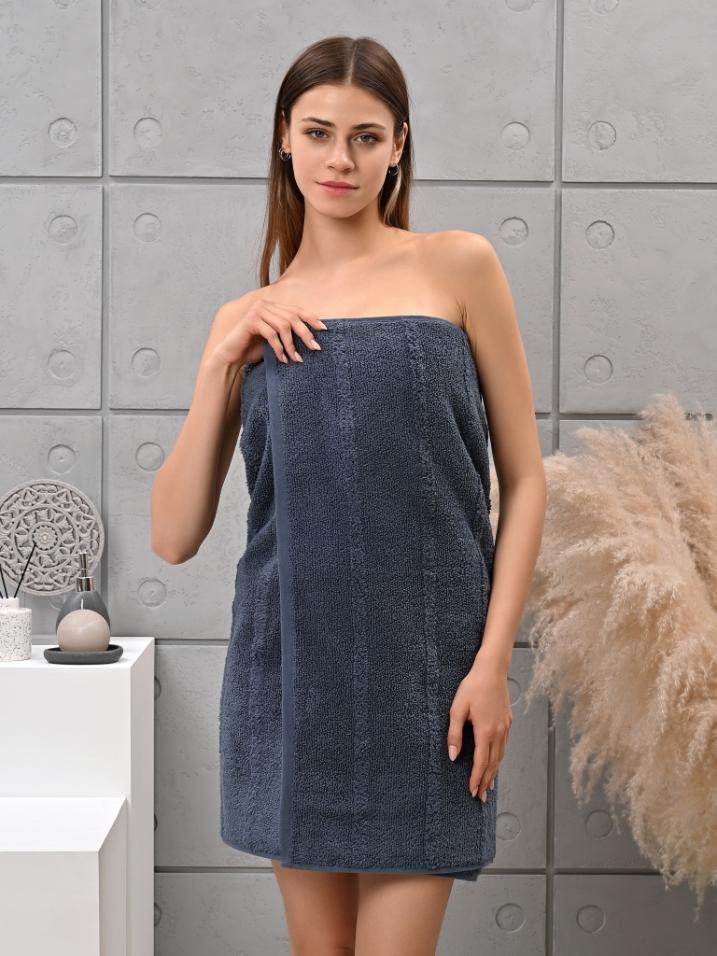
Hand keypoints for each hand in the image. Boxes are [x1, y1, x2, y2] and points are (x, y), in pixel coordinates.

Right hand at [213, 298, 327, 367]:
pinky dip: (279, 349)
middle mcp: (265, 305)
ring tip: (297, 359)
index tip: (324, 329)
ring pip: (283, 326)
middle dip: (305, 334)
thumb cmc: (253, 348)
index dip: (311, 318)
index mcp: (272, 306)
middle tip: (315, 348)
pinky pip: (271, 335)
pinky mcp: (250, 321)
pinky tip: (282, 360)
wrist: (231, 355)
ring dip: (291, 345)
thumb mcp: (275, 339)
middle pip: (292, 317)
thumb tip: (313, 337)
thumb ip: (289, 333)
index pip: (296, 309)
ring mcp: (256, 311)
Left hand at [446, 655, 511, 801]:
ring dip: (493, 773)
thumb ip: (454, 734)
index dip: (475, 778)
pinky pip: (504, 746)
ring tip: (488, 786)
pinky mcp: (508, 722)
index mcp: (485, 731)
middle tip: (480, 797)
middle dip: (485, 781)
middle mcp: (498, 732)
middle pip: (493, 764)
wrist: (492, 670)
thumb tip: (452, 755)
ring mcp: (505, 728)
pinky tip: (496, 762)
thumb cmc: (473, 687)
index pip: (480, 762)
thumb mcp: (457, 709)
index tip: (471, 791)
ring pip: (500, 757)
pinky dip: (499, 759)